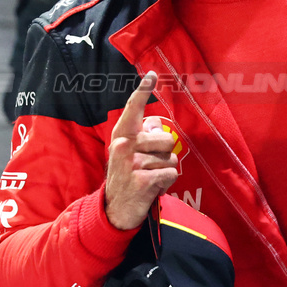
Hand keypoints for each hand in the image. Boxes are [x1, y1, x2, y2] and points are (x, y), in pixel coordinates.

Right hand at [104, 71, 178, 229]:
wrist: (115, 211)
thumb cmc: (129, 177)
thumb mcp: (132, 154)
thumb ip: (143, 136)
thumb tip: (155, 124)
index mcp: (121, 136)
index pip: (133, 110)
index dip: (143, 91)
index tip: (151, 75)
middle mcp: (123, 146)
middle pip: (166, 139)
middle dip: (165, 154)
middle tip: (149, 167)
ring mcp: (131, 164)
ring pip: (170, 159)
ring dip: (165, 171)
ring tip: (150, 179)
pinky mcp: (141, 181)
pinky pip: (171, 173)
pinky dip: (167, 183)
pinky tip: (153, 189)